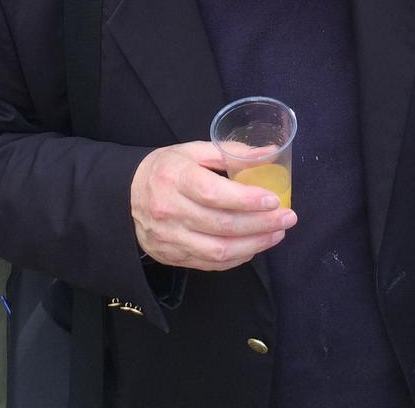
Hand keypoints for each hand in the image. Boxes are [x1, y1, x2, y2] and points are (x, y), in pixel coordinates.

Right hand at [130, 142, 295, 270]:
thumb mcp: (191, 150)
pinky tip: (255, 245)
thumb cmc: (166, 169)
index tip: (273, 199)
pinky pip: (210, 263)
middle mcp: (169, 211)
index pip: (213, 193)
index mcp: (174, 177)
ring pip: (218, 250)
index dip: (245, 199)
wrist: (126, 197)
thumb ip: (229, 152)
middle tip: (287, 218)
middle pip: (221, 225)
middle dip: (261, 224)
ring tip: (277, 233)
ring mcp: (169, 238)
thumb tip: (270, 152)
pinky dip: (237, 257)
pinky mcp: (172, 257)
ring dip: (255, 244)